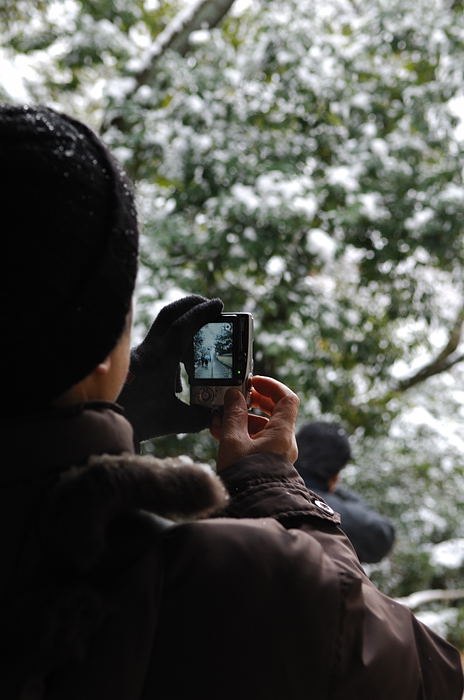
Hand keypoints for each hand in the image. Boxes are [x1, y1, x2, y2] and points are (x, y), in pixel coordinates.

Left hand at [118, 295, 222, 440]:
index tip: (218, 304)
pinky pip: (157, 344)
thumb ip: (201, 417)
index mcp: (159, 360)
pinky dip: (173, 347)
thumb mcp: (175, 420)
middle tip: (210, 306)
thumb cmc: (139, 421)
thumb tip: (220, 414)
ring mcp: (139, 353)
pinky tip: (180, 370)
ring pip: (163, 328)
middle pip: (169, 314)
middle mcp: (147, 350)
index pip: (182, 326)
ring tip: (201, 340)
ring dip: (183, 326)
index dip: (201, 312)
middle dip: (191, 304)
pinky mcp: (135, 360)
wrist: (106, 422)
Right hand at [211, 376, 298, 470]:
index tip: (254, 382)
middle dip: (254, 402)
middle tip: (238, 398)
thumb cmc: (246, 476)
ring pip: (263, 428)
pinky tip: (222, 435)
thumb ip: (233, 414)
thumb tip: (234, 395)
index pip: (286, 398)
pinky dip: (243, 435)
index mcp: (282, 433)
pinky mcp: (268, 463)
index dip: (271, 385)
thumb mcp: (234, 440)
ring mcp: (278, 454)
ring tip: (219, 421)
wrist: (253, 507)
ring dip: (242, 420)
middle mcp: (285, 442)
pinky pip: (258, 442)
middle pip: (275, 412)